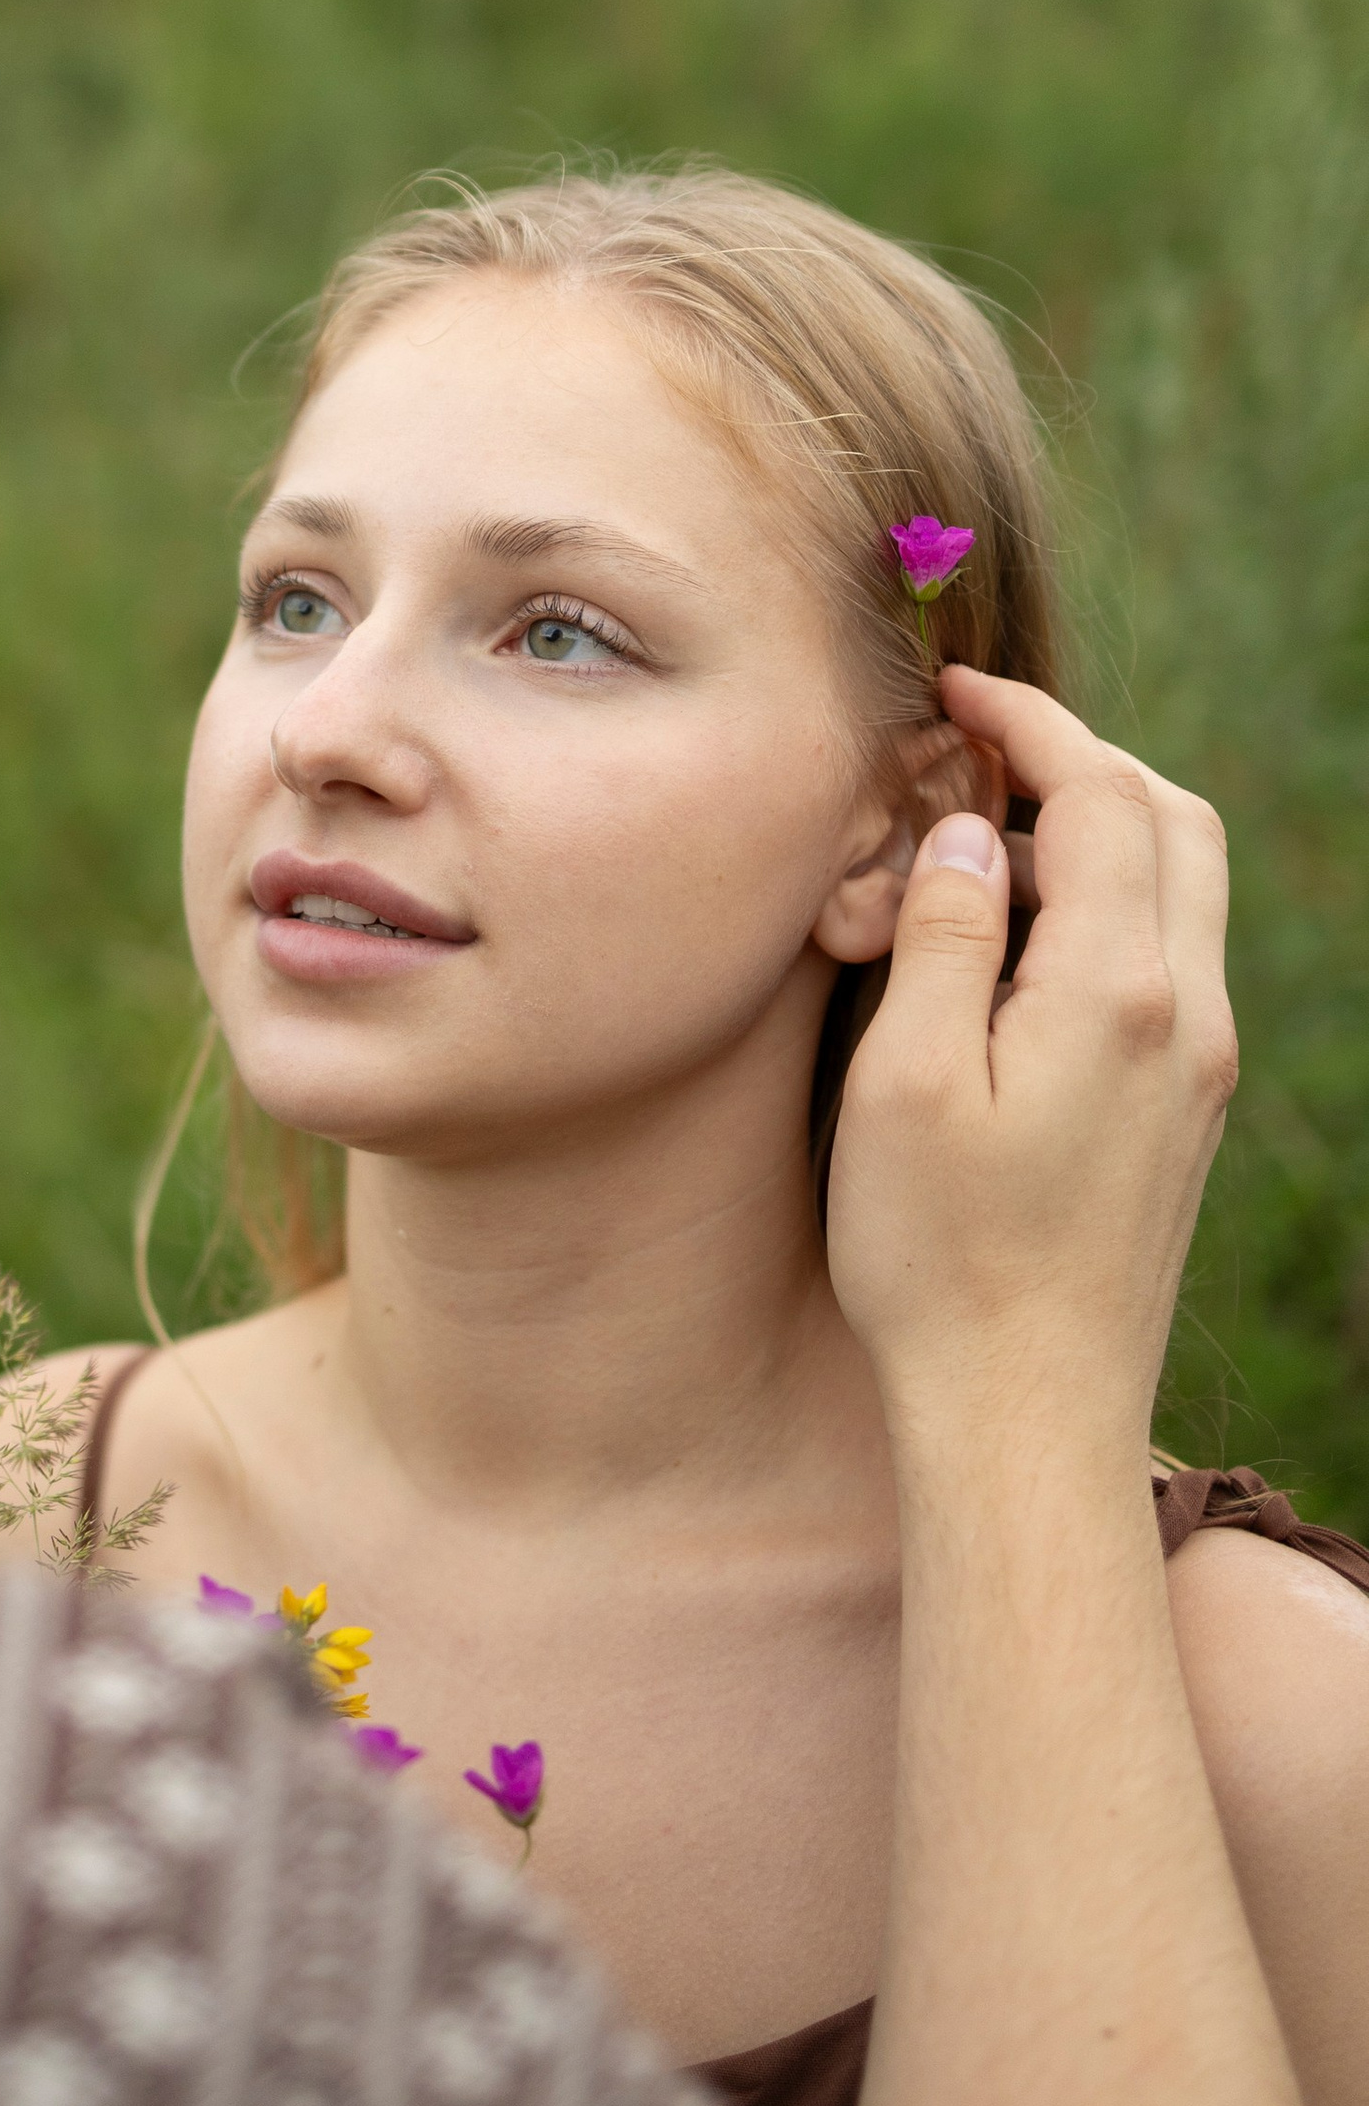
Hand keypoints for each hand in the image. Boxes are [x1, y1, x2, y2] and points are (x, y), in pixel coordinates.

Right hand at [825, 667, 1238, 1462]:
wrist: (1028, 1413)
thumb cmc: (942, 1258)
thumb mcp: (904, 1082)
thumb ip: (943, 938)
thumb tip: (963, 835)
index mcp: (1119, 991)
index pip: (1097, 798)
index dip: (1029, 724)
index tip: (956, 692)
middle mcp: (1189, 1016)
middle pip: (1171, 821)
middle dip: (1079, 759)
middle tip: (974, 750)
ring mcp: (1201, 1069)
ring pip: (1186, 887)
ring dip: (1102, 830)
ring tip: (985, 843)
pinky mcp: (1188, 1113)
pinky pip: (1175, 957)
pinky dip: (1112, 903)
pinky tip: (1020, 944)